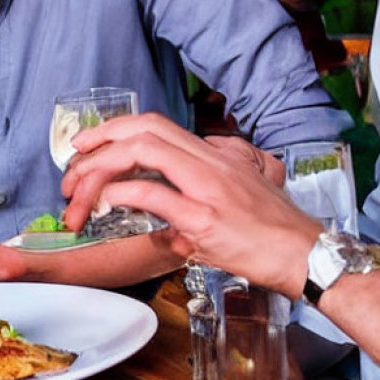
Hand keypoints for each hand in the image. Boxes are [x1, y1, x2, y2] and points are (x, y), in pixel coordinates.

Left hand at [61, 112, 319, 298]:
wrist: (307, 255)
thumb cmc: (274, 229)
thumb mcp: (241, 189)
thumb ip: (205, 179)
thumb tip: (167, 187)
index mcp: (215, 155)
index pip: (158, 124)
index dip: (117, 126)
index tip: (90, 142)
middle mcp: (210, 162)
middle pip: (145, 129)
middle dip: (100, 139)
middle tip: (72, 162)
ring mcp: (208, 189)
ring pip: (145, 152)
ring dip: (102, 168)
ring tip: (81, 191)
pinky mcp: (206, 221)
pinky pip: (155, 196)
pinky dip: (123, 193)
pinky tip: (106, 203)